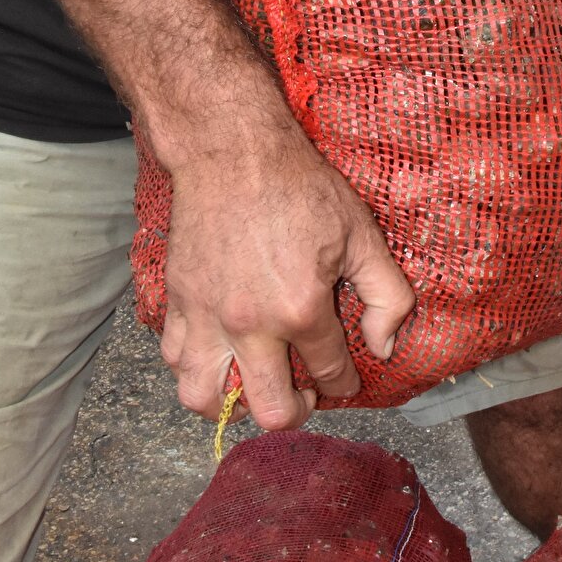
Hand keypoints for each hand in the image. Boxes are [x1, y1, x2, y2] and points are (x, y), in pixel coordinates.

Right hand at [157, 95, 414, 429]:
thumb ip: (387, 296)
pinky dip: (194, 370)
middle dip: (295, 411)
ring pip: (205, 399)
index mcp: (300, 309)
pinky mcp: (177, 300)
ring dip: (233, 404)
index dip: (343, 383)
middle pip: (270, 410)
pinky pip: (174, 360)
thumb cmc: (298, 187)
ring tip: (253, 383)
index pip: (329, 374)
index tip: (343, 379)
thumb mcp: (361, 233)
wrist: (233, 150)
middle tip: (303, 394)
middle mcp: (250, 324)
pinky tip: (218, 354)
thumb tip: (383, 347)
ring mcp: (206, 315)